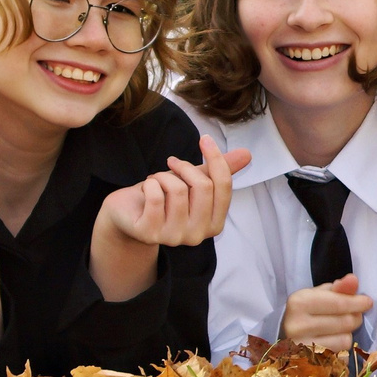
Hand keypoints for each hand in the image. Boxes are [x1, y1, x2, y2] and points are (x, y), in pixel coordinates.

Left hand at [98, 135, 253, 249]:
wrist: (129, 213)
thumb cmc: (164, 197)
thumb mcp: (193, 181)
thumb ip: (218, 171)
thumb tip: (247, 154)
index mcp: (215, 224)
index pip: (224, 186)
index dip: (216, 158)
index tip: (204, 139)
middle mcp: (198, 235)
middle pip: (203, 186)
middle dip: (185, 167)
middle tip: (172, 163)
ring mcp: (174, 237)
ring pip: (177, 190)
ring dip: (164, 176)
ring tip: (157, 181)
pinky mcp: (149, 233)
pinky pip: (155, 197)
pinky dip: (150, 184)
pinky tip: (146, 189)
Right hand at [281, 274, 375, 347]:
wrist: (287, 338)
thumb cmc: (307, 313)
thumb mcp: (319, 295)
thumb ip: (339, 288)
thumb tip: (353, 280)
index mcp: (299, 303)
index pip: (338, 303)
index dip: (358, 302)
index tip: (367, 302)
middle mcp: (297, 326)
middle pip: (346, 321)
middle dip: (355, 317)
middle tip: (352, 315)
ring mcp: (302, 347)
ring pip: (346, 339)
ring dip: (348, 333)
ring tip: (337, 329)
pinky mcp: (311, 363)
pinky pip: (341, 355)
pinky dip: (342, 348)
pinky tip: (332, 342)